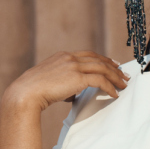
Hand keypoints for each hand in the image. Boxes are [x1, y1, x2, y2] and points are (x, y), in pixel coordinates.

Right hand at [1, 51, 129, 110]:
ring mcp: (74, 66)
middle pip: (98, 60)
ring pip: (102, 69)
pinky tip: (114, 94)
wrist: (26, 92)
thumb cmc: (33, 90)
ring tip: (123, 85)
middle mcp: (70, 58)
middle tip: (124, 75)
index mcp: (63, 56)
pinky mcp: (77, 78)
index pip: (89, 54)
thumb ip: (63, 83)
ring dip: (115, 77)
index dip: (103, 59)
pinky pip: (100, 81)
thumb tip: (73, 93)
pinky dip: (110, 87)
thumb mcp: (48, 81)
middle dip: (113, 67)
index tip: (112, 64)